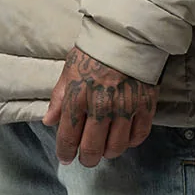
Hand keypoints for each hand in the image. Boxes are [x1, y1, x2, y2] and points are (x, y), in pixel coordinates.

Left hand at [43, 46, 158, 166]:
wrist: (127, 35)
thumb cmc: (95, 51)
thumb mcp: (69, 70)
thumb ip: (59, 98)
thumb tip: (49, 121)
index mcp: (77, 97)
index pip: (67, 136)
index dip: (65, 152)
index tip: (66, 157)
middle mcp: (100, 106)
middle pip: (92, 148)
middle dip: (87, 159)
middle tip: (87, 159)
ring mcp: (125, 107)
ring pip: (116, 146)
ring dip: (109, 153)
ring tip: (106, 150)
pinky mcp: (145, 105)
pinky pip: (139, 135)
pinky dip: (131, 142)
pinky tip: (125, 139)